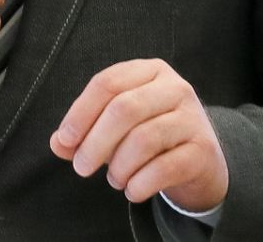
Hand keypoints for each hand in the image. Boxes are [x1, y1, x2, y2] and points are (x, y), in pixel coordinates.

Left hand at [52, 60, 228, 213]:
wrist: (200, 159)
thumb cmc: (151, 136)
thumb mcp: (116, 128)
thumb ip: (85, 132)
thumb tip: (59, 143)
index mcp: (151, 71)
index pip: (108, 82)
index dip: (80, 112)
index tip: (66, 140)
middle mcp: (176, 87)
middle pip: (124, 108)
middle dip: (95, 143)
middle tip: (82, 167)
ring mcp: (193, 117)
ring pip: (144, 139)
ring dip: (119, 167)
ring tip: (114, 179)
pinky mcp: (203, 149)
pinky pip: (163, 168)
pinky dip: (139, 184)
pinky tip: (133, 190)